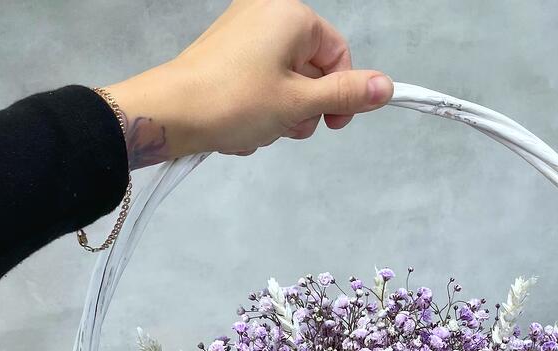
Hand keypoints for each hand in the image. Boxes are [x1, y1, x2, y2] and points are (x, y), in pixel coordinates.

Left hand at [103, 0, 393, 167]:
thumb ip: (345, 95)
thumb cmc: (235, 102)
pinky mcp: (225, 55)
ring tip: (259, 128)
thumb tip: (387, 87)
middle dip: (304, 108)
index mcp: (291, 15)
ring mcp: (243, 34)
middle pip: (312, 69)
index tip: (332, 126)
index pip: (338, 54)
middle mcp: (268, 14)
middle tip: (285, 127)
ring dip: (281, 116)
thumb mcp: (299, 103)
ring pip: (286, 83)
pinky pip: (260, 85)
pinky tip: (241, 126)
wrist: (170, 113)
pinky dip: (258, 110)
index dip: (341, 94)